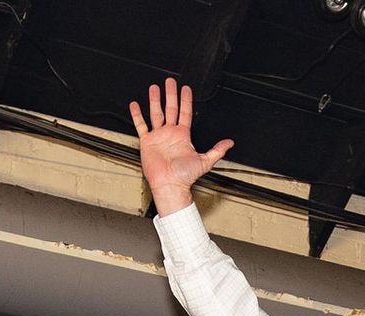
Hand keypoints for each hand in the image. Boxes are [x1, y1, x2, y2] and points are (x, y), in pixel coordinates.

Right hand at [128, 78, 232, 216]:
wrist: (170, 184)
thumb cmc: (185, 176)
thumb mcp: (205, 161)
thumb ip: (217, 150)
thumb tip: (229, 143)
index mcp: (183, 136)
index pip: (185, 113)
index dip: (186, 100)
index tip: (185, 89)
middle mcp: (170, 134)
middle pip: (170, 109)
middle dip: (170, 94)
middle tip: (170, 81)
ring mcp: (158, 136)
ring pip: (156, 113)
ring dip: (155, 100)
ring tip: (154, 88)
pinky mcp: (147, 142)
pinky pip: (141, 125)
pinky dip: (137, 115)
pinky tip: (135, 105)